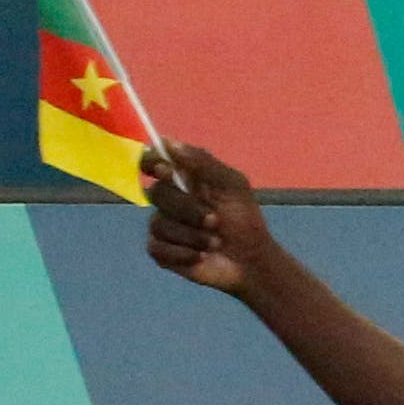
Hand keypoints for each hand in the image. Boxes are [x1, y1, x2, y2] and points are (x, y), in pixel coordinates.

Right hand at [142, 143, 279, 294]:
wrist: (252, 261)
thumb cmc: (245, 220)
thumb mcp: (233, 185)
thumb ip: (203, 162)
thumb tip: (168, 143)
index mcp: (182, 178)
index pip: (151, 162)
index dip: (151, 162)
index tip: (166, 170)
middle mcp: (168, 199)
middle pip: (157, 194)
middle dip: (188, 209)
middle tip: (216, 221)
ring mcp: (162, 225)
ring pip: (159, 224)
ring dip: (191, 235)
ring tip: (216, 243)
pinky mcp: (161, 251)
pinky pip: (156, 248)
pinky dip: (183, 253)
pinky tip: (202, 256)